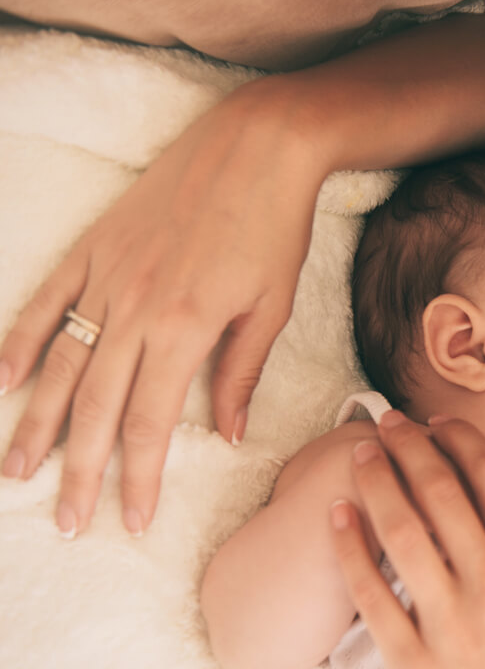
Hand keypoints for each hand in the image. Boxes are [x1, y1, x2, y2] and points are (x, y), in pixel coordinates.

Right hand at [0, 88, 325, 536]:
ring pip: (59, 362)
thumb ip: (240, 373)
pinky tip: (0, 382)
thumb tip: (228, 435)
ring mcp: (106, 275)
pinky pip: (46, 300)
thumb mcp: (272, 307)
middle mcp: (135, 308)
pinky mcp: (92, 247)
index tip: (133, 520)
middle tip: (66, 521)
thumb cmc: (274, 229)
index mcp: (185, 329)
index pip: (150, 421)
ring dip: (35, 422)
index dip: (139, 476)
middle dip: (79, 470)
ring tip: (16, 471)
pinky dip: (18, 341)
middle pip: (94, 406)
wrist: (256, 146)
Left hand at [331, 412, 484, 668]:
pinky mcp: (414, 663)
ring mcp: (453, 624)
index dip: (459, 438)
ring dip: (376, 481)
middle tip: (387, 422)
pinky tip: (338, 517)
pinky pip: (372, 592)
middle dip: (409, 445)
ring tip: (361, 455)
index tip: (438, 421)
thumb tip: (473, 486)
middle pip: (442, 491)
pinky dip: (351, 547)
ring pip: (403, 531)